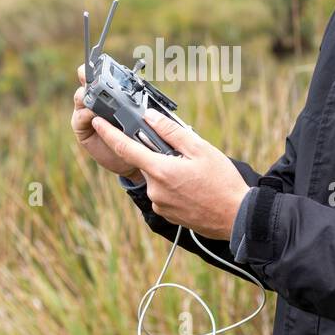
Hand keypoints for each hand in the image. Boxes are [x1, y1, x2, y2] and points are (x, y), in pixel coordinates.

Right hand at [71, 63, 143, 182]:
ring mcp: (87, 113)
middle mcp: (96, 99)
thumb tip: (142, 84)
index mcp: (111, 92)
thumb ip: (138, 101)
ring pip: (81, 97)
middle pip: (87, 81)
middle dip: (88, 75)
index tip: (101, 59)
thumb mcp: (143, 115)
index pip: (102, 73)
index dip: (100, 65)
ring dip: (88, 95)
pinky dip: (87, 114)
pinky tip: (95, 116)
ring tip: (97, 98)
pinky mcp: (82, 128)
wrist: (134, 160)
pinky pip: (80, 117)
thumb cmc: (140, 134)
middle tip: (91, 74)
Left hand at [89, 105, 251, 240]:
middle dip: (160, 155)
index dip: (109, 133)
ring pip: (156, 178)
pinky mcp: (166, 214)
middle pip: (147, 163)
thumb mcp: (200, 149)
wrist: (236, 217)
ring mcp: (159, 204)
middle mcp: (154, 189)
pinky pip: (163, 193)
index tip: (98, 121)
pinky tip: (193, 188)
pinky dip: (173, 186)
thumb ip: (171, 132)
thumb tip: (150, 117)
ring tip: (195, 175)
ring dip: (169, 171)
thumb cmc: (222, 182)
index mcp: (160, 170)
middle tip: (186, 156)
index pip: (125, 148)